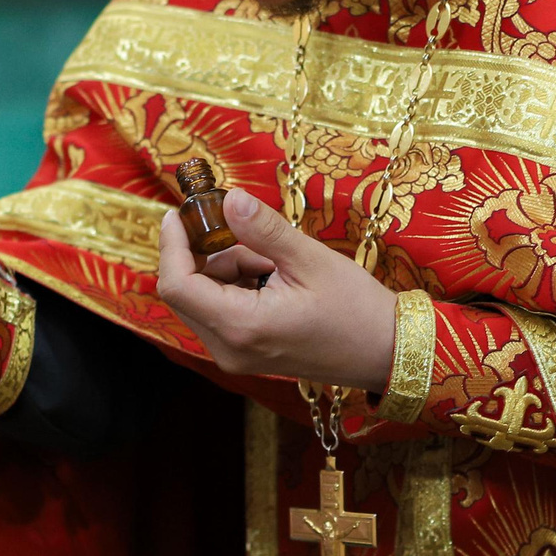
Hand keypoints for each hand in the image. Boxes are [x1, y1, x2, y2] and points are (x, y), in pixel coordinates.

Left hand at [156, 189, 396, 390]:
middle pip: (186, 291)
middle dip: (207, 254)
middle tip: (247, 232)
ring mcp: (234, 355)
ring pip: (203, 298)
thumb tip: (228, 199)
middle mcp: (228, 348)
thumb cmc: (355, 309)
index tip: (179, 213)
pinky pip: (220, 311)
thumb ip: (263, 229)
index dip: (171, 245)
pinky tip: (273, 278)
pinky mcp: (243, 353)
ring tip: (275, 262)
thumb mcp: (309, 258)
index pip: (177, 285)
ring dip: (227, 269)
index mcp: (241, 326)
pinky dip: (236, 285)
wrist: (384, 351)